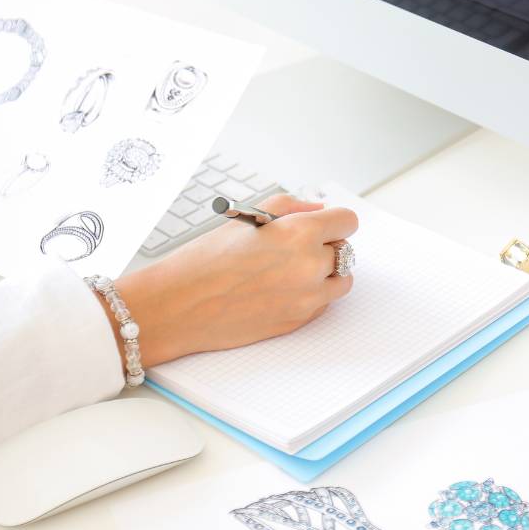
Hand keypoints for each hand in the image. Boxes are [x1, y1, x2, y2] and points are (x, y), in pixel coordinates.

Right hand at [106, 194, 358, 368]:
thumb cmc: (207, 259)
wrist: (180, 305)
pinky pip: (323, 304)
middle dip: (327, 246)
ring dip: (326, 273)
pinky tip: (283, 289)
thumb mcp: (248, 218)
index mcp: (299, 233)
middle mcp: (310, 266)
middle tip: (298, 247)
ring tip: (294, 270)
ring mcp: (307, 298)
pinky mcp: (299, 321)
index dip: (336, 220)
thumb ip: (292, 207)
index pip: (348, 221)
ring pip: (341, 281)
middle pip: (345, 251)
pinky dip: (312, 295)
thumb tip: (319, 209)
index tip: (327, 224)